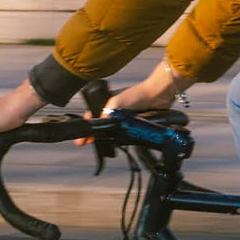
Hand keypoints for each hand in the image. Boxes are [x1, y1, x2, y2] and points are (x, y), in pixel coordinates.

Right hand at [75, 65, 189, 145]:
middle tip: (87, 143)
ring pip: (113, 131)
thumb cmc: (138, 93)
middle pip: (102, 126)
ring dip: (107, 138)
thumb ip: (106, 112)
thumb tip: (100, 125)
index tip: (82, 138)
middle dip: (94, 134)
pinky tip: (117, 143)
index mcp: (109, 104)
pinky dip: (121, 139)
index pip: (93, 117)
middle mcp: (116, 111)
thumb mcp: (116, 101)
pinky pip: (126, 134)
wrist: (158, 95)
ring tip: (100, 145)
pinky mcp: (135, 124)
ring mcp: (126, 118)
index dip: (87, 127)